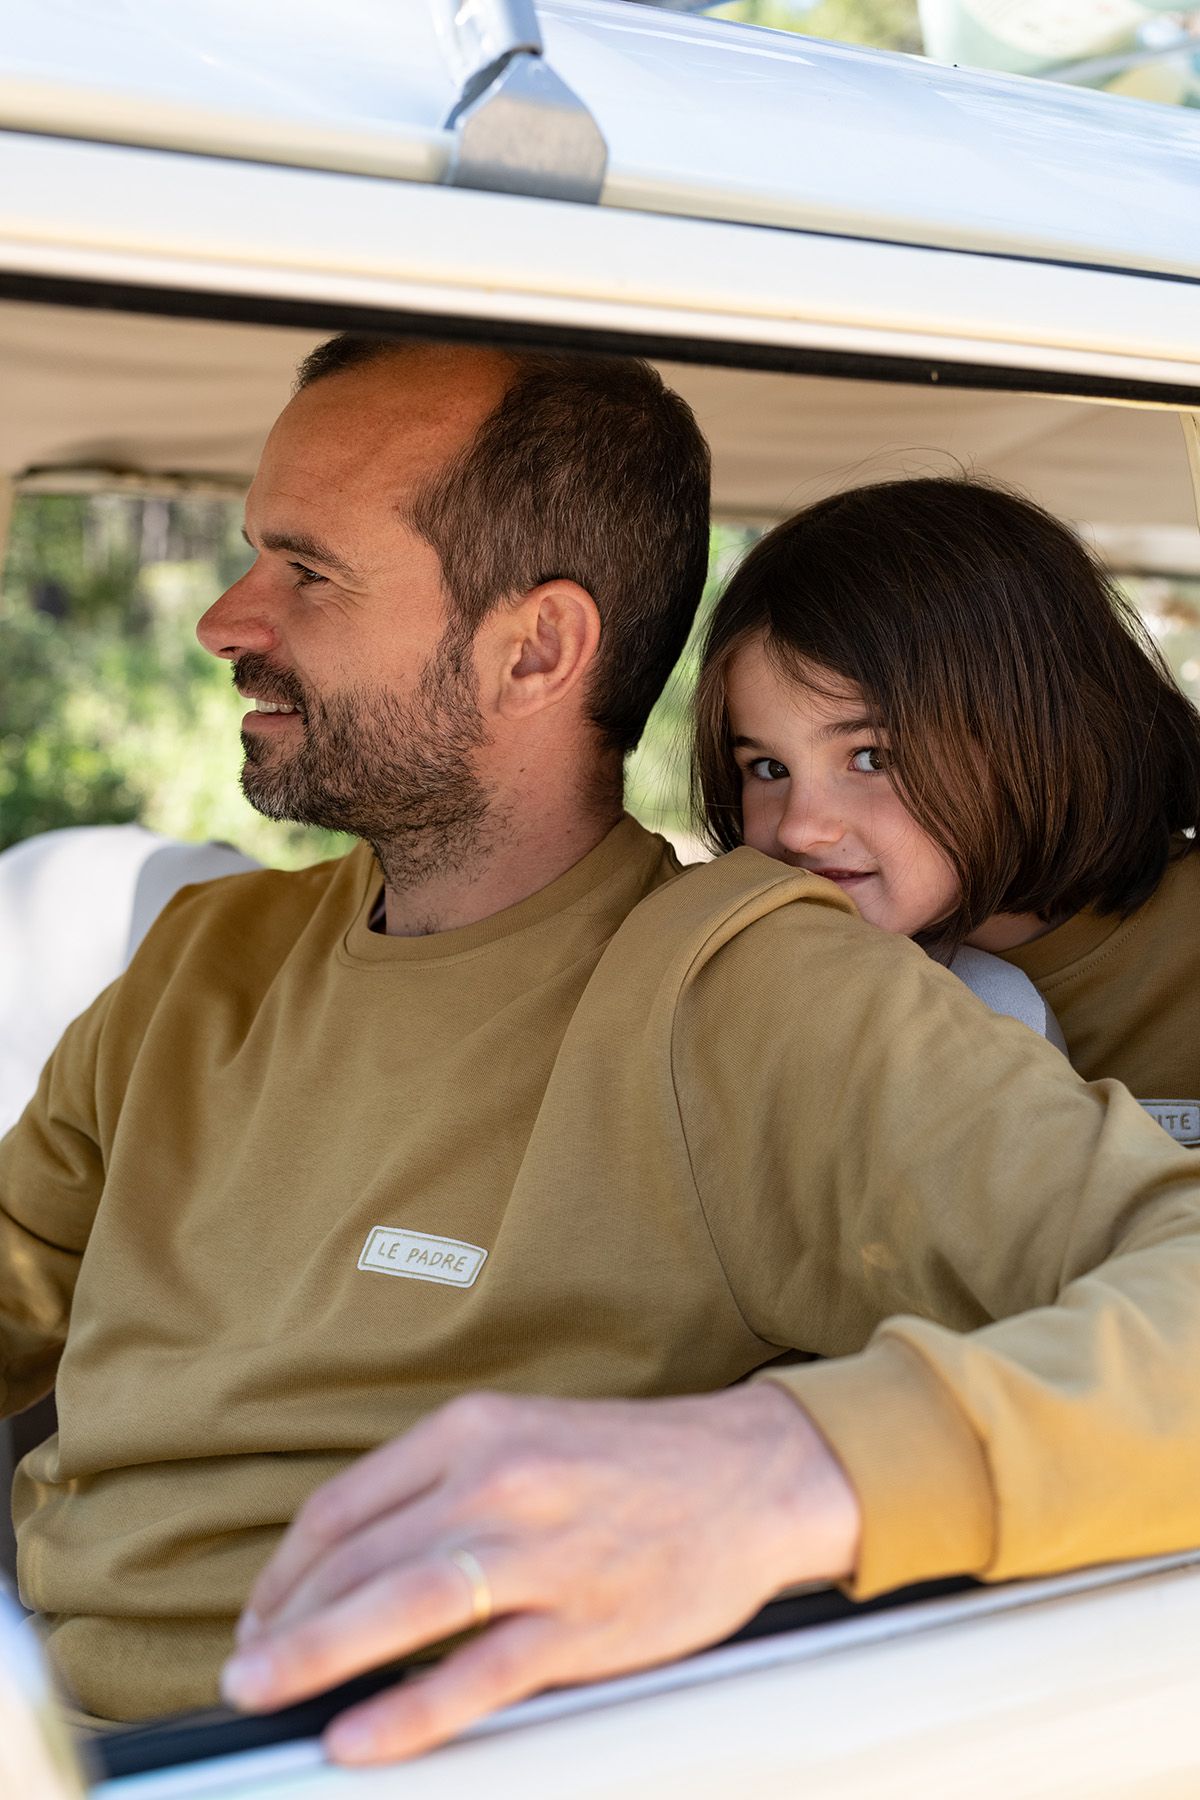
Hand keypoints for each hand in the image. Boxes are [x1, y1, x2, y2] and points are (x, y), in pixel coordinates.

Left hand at [221, 1383, 859, 1764]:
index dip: (287, 1569)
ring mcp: (541, 1553)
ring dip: (313, 1656)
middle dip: (283, 1620)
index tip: (264, 1610)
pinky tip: (358, 1736)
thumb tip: (355, 1561)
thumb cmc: (635, 1461)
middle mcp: (498, 1481)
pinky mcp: (583, 1621)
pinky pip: (476, 1675)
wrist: (751, 1475)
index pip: (344, 1506)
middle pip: (357, 1558)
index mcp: (476, 1429)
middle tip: (243, 1667)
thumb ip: (443, 1484)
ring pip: (399, 1608)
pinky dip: (407, 1711)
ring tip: (262, 1690)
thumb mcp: (526, 1434)